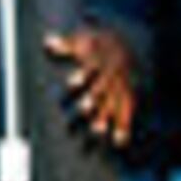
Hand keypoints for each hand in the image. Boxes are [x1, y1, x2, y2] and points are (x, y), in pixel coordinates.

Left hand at [43, 24, 138, 147]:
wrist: (132, 41)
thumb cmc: (101, 43)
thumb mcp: (83, 39)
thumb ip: (65, 43)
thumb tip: (48, 42)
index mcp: (98, 61)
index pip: (90, 68)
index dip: (81, 75)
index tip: (72, 82)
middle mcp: (109, 76)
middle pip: (101, 88)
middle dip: (93, 99)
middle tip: (84, 109)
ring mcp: (120, 87)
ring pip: (114, 103)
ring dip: (106, 116)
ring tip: (97, 130)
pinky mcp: (129, 96)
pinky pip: (128, 113)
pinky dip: (125, 127)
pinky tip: (120, 141)